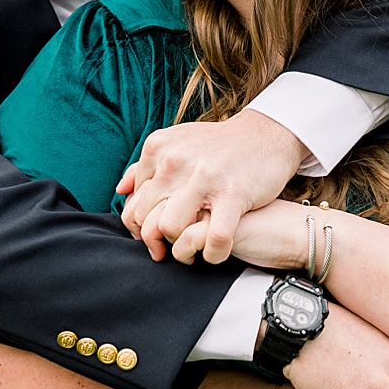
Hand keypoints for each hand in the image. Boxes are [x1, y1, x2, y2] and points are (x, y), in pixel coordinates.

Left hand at [116, 109, 306, 263]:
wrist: (267, 134)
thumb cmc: (220, 147)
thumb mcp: (178, 145)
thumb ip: (146, 167)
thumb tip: (121, 190)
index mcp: (159, 150)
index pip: (134, 202)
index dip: (140, 227)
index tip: (154, 236)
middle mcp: (176, 161)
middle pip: (146, 219)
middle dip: (155, 242)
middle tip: (169, 249)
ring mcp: (204, 177)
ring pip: (170, 229)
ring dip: (179, 248)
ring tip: (192, 249)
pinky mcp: (233, 193)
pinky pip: (214, 238)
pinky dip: (212, 254)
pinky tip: (216, 254)